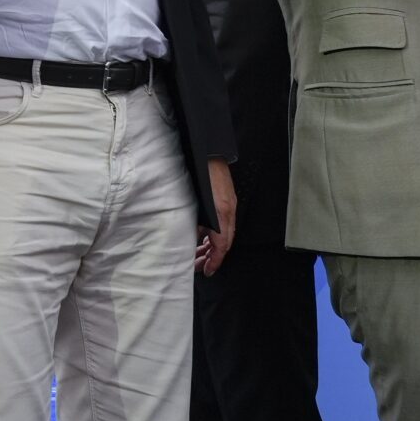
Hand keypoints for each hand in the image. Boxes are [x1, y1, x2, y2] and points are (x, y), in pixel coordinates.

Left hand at [196, 159, 237, 275]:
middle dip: (211, 256)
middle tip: (198, 266)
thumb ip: (194, 220)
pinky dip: (211, 231)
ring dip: (210, 245)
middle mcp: (228, 210)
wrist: (207, 150)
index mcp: (222, 213)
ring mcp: (228, 204)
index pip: (222, 245)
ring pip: (223, 233)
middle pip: (223, 242)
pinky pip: (221, 222)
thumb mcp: (195, 200)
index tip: (207, 270)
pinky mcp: (225, 199)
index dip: (215, 261)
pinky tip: (200, 234)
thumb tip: (191, 236)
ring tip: (198, 254)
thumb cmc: (200, 172)